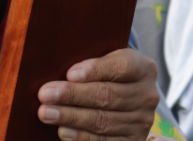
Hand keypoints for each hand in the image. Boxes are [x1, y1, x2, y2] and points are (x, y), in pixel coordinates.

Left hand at [37, 48, 159, 140]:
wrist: (125, 96)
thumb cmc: (106, 73)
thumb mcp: (106, 59)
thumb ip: (90, 63)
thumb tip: (61, 74)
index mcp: (143, 68)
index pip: (121, 67)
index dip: (96, 70)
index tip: (70, 73)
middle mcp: (147, 96)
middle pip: (108, 95)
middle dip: (73, 95)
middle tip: (45, 94)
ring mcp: (142, 122)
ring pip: (103, 120)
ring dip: (71, 117)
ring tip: (46, 112)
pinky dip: (81, 137)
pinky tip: (63, 131)